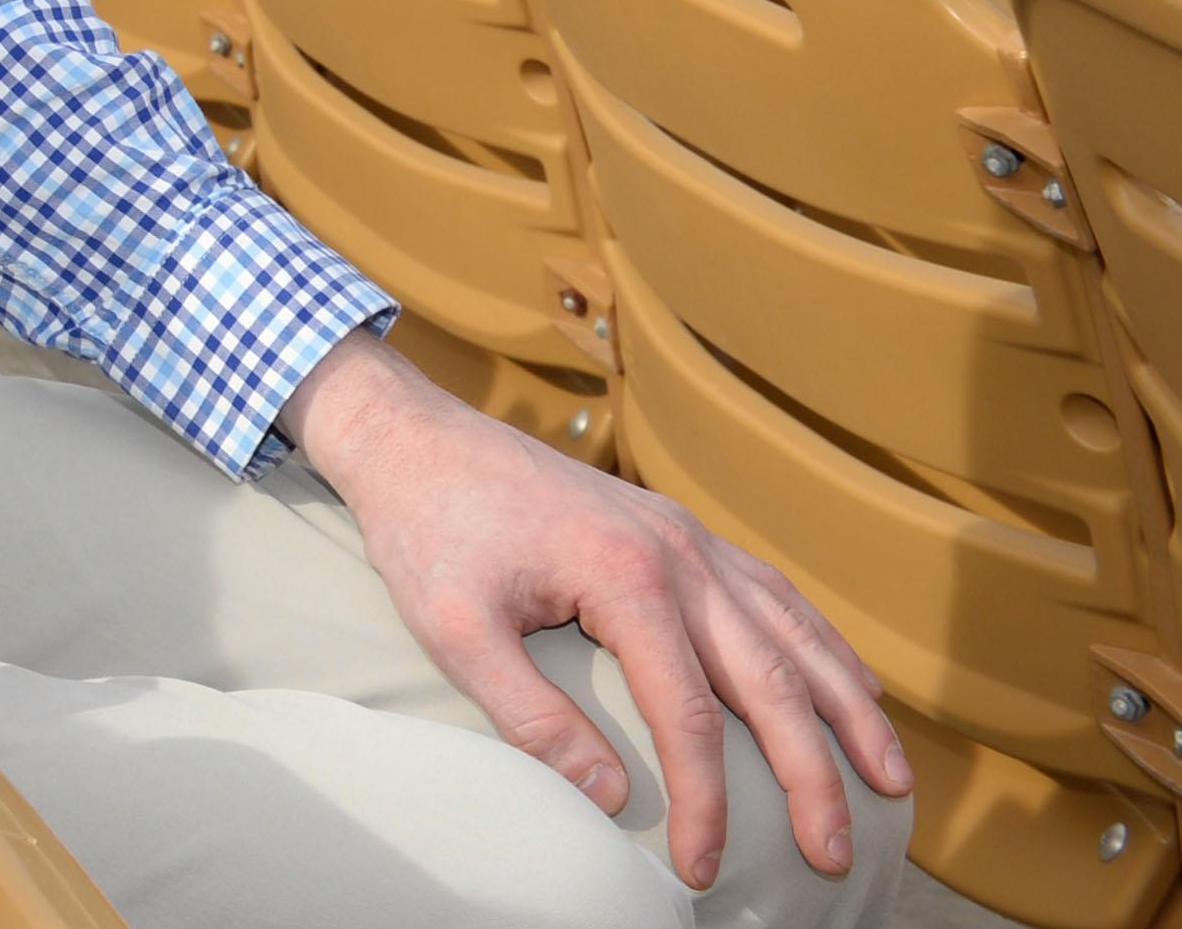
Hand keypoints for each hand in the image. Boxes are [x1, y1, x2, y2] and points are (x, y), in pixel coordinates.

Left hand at [284, 330, 909, 890]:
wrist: (412, 436)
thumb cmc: (426, 529)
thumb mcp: (455, 628)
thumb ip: (532, 716)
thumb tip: (613, 801)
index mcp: (625, 575)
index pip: (689, 716)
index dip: (707, 802)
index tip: (703, 868)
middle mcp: (677, 552)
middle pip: (768, 679)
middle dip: (812, 774)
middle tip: (835, 852)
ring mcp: (685, 534)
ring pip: (792, 631)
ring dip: (847, 707)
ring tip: (891, 779)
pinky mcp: (676, 527)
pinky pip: (771, 591)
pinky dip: (820, 643)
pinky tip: (847, 683)